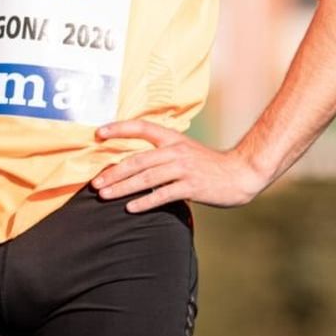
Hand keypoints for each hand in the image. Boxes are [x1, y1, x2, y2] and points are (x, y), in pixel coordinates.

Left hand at [92, 119, 266, 212]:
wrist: (240, 173)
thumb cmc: (209, 165)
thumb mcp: (186, 150)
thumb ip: (164, 153)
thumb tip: (135, 161)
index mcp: (173, 138)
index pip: (142, 127)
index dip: (119, 128)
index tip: (98, 133)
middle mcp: (176, 150)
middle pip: (138, 159)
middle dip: (114, 172)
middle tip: (95, 183)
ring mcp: (184, 168)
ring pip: (146, 177)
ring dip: (123, 188)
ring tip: (104, 196)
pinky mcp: (192, 186)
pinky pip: (163, 194)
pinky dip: (145, 201)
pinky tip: (130, 208)